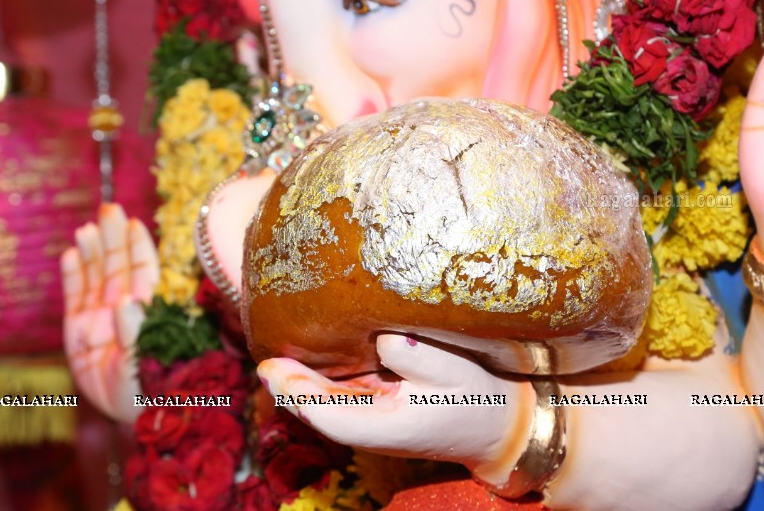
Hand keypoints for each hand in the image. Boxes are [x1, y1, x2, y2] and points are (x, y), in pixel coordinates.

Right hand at [61, 203, 157, 422]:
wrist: (132, 416)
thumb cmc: (151, 388)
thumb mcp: (147, 361)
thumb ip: (137, 332)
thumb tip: (127, 302)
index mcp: (147, 311)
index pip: (143, 271)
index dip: (138, 247)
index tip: (133, 222)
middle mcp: (124, 310)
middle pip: (117, 266)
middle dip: (113, 238)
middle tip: (108, 208)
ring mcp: (100, 319)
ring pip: (96, 277)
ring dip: (92, 251)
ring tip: (88, 228)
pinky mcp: (78, 332)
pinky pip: (75, 297)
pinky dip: (72, 276)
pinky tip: (70, 254)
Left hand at [257, 333, 528, 488]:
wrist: (500, 422)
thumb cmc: (479, 395)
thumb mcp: (453, 371)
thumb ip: (415, 355)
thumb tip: (380, 336)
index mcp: (387, 424)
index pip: (329, 414)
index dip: (295, 392)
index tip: (270, 368)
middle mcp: (373, 427)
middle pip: (319, 407)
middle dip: (290, 384)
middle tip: (264, 357)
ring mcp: (375, 419)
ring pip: (328, 399)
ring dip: (302, 379)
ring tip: (276, 350)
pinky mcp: (380, 406)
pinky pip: (343, 391)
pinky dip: (323, 375)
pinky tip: (309, 353)